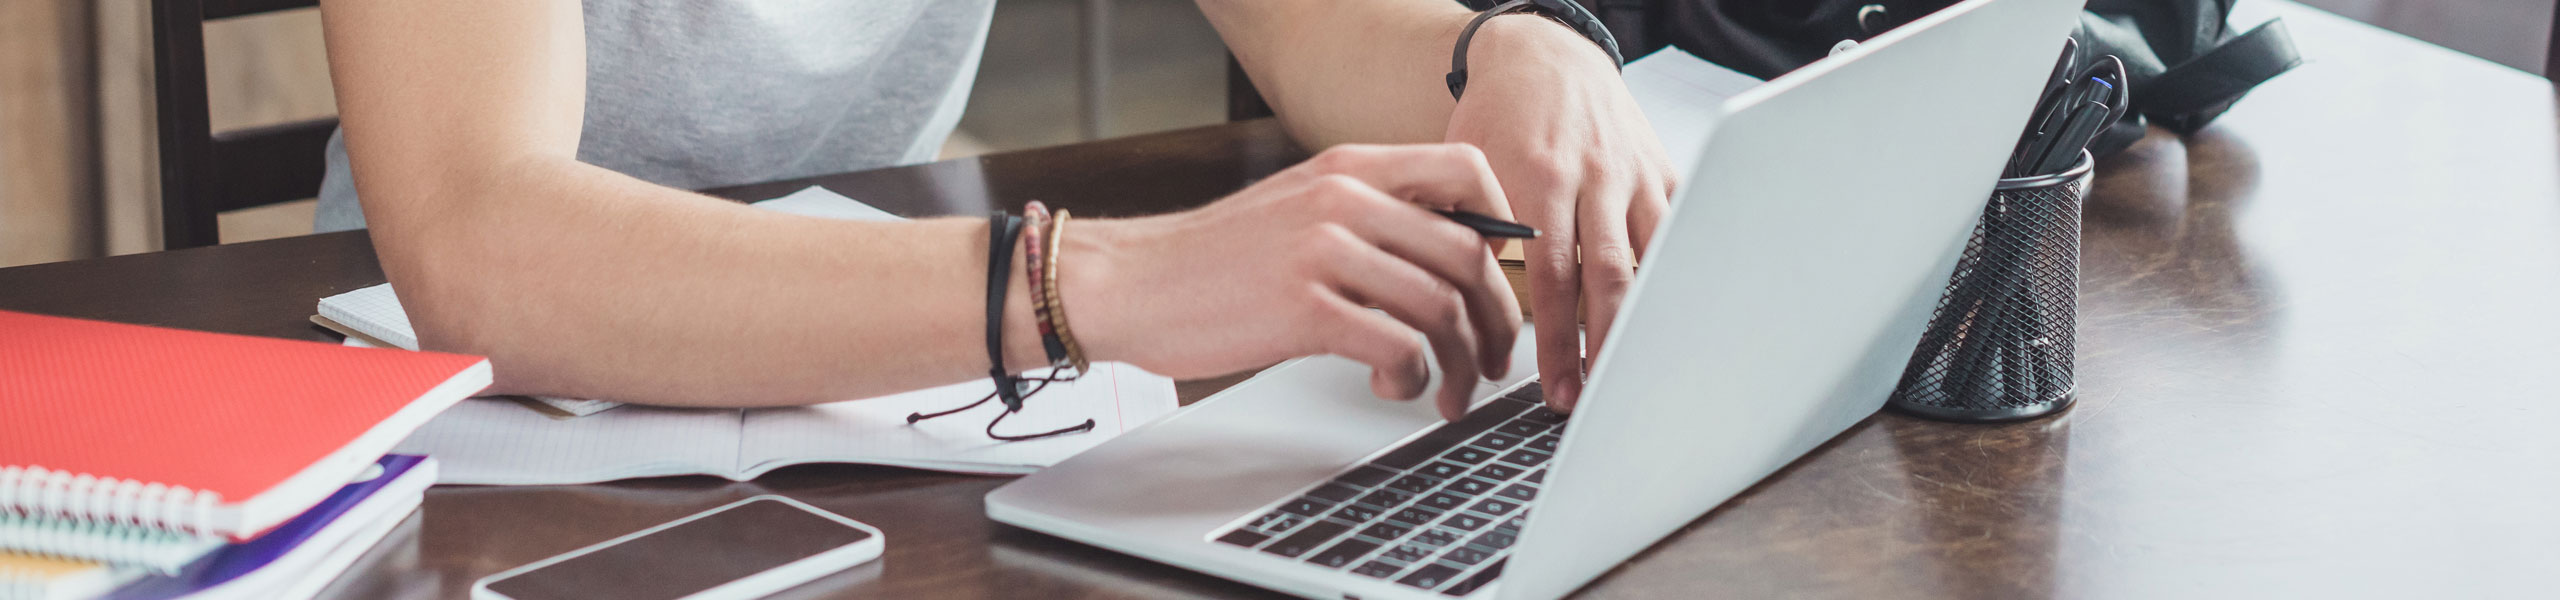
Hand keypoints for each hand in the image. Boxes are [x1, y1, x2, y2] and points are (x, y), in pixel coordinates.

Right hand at [1066, 144, 1523, 418]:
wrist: (1130, 283)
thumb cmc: (1212, 260)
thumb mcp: (1298, 208)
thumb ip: (1365, 215)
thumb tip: (1444, 255)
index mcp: (1348, 167)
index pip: (1466, 169)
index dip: (1504, 223)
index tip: (1500, 273)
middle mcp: (1344, 199)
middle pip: (1468, 253)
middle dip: (1495, 318)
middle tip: (1492, 357)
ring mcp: (1325, 251)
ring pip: (1442, 306)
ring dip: (1461, 362)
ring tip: (1449, 392)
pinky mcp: (1306, 308)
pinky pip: (1399, 346)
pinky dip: (1411, 378)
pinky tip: (1391, 386)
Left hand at [1441, 14, 1677, 413]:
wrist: (1541, 52)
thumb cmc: (1499, 113)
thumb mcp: (1466, 164)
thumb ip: (1471, 230)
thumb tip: (1469, 306)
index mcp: (1540, 174)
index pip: (1554, 275)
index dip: (1558, 339)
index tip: (1557, 386)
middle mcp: (1594, 174)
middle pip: (1609, 276)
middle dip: (1603, 345)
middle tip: (1593, 395)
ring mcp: (1634, 173)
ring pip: (1653, 258)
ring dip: (1644, 320)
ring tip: (1632, 371)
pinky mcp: (1662, 169)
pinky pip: (1680, 229)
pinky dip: (1678, 274)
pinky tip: (1672, 319)